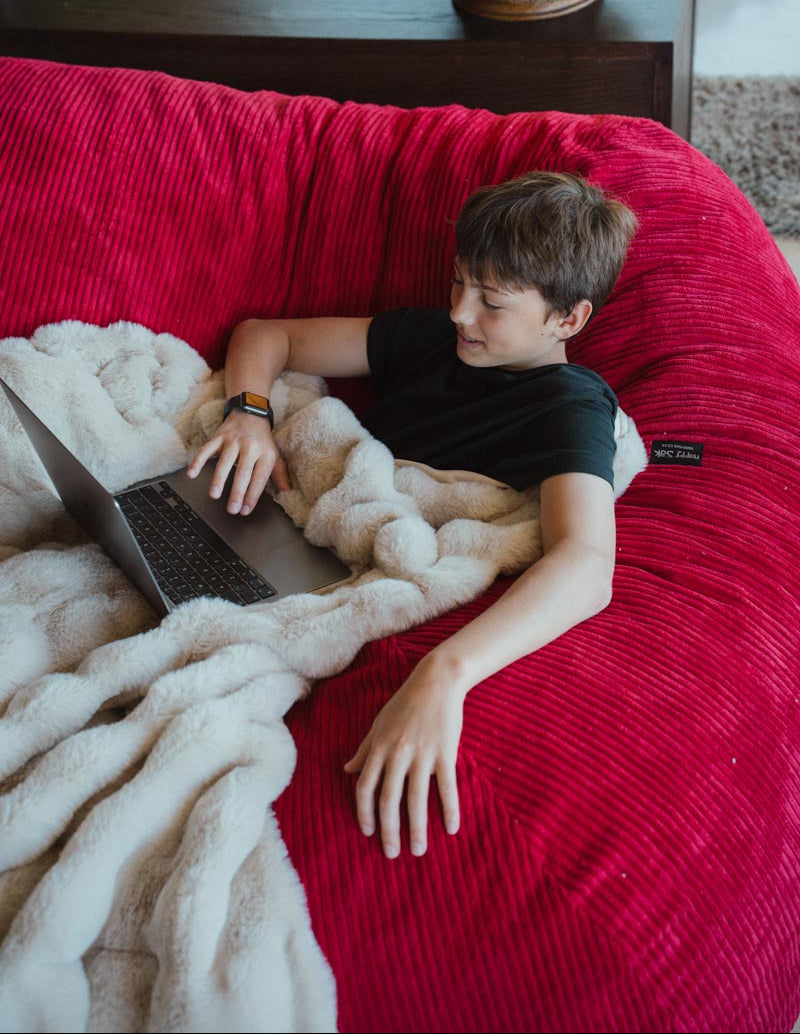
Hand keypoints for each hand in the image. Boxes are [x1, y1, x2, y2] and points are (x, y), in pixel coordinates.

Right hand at [187, 410, 289, 513]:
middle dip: (237, 492)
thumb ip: (280, 476)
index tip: (246, 509)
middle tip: (232, 509)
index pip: (259, 478)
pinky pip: (206, 450)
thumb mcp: (275, 457)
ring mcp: (233, 441)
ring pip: (224, 462)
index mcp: (265, 454)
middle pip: (242, 472)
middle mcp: (250, 447)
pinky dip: (198, 461)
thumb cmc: (263, 441)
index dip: (253, 495)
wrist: (251, 414)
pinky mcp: (219, 437)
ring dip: (218, 479)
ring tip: (214, 495)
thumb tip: (287, 494)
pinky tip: (192, 474)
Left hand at [343, 658, 464, 858]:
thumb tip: (347, 771)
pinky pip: (447, 787)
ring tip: (419, 850)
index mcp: (379, 748)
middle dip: (389, 830)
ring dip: (417, 828)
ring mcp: (422, 754)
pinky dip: (449, 809)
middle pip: (388, 799)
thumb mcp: (378, 725)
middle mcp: (397, 754)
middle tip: (391, 854)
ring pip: (416, 798)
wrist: (436, 681)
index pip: (365, 788)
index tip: (369, 833)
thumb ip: (364, 750)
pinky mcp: (445, 753)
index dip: (365, 813)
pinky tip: (451, 828)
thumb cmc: (405, 703)